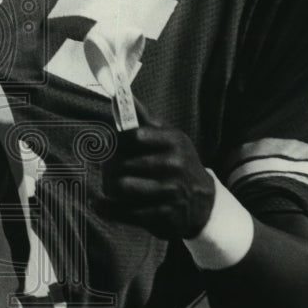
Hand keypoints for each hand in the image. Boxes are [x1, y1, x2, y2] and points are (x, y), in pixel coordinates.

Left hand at [100, 98, 214, 238]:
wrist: (203, 203)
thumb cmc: (178, 164)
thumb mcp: (168, 138)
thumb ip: (142, 118)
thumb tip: (118, 93)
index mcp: (173, 140)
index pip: (133, 135)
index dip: (116, 142)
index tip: (114, 147)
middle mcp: (174, 164)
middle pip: (121, 163)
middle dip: (109, 168)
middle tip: (109, 171)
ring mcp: (169, 191)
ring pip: (120, 187)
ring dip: (110, 188)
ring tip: (111, 186)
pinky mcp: (163, 214)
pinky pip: (124, 211)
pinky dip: (109, 209)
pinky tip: (103, 205)